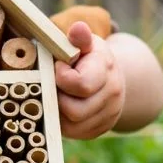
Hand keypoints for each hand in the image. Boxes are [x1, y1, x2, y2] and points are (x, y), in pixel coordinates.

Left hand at [54, 22, 124, 138]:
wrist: (108, 78)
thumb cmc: (88, 58)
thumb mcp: (85, 44)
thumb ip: (79, 38)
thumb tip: (78, 28)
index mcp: (106, 70)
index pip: (81, 84)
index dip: (61, 77)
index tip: (57, 67)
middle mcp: (112, 95)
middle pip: (74, 110)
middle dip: (56, 98)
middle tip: (51, 85)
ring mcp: (107, 115)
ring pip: (71, 126)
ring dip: (56, 112)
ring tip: (53, 95)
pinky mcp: (97, 129)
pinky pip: (73, 133)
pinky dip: (60, 123)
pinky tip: (58, 108)